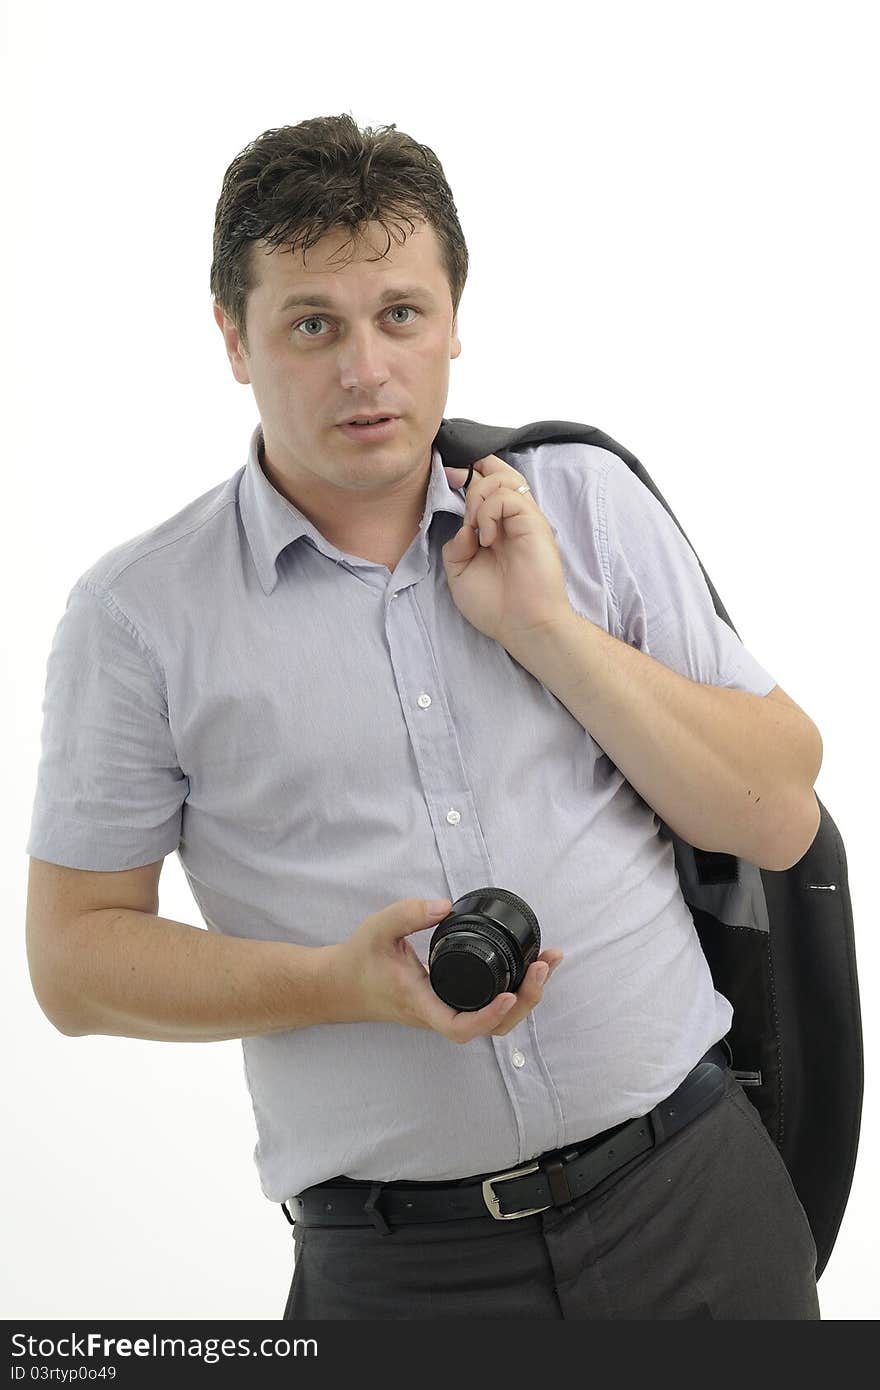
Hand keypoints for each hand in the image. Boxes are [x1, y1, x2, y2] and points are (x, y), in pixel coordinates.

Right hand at [327, 897, 563, 1042]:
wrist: (342, 985)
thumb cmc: (360, 960)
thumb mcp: (379, 929)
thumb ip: (409, 913)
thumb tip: (446, 905)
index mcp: (421, 1003)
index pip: (460, 1026)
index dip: (489, 1016)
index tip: (510, 993)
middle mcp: (437, 1014)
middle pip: (492, 1028)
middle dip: (524, 1002)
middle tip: (542, 966)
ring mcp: (446, 1012)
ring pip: (494, 1022)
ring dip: (525, 999)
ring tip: (546, 965)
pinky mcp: (450, 1004)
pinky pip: (488, 1009)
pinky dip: (514, 993)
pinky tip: (528, 970)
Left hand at [442, 455, 575, 651]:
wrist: (521, 625)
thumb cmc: (494, 605)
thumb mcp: (459, 574)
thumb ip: (455, 546)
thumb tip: (464, 526)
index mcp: (495, 528)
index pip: (487, 484)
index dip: (467, 474)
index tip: (447, 479)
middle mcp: (511, 520)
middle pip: (498, 471)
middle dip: (470, 472)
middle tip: (453, 485)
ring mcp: (524, 520)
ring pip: (502, 478)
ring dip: (477, 495)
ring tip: (474, 526)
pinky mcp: (534, 524)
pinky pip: (508, 497)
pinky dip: (488, 511)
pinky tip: (486, 538)